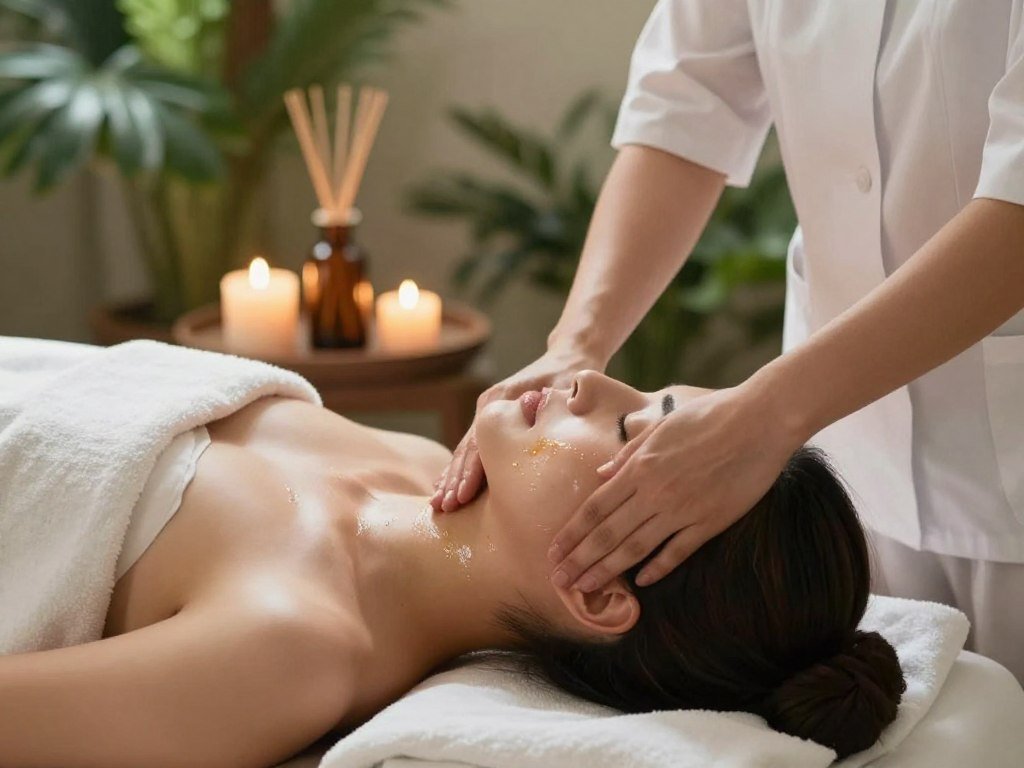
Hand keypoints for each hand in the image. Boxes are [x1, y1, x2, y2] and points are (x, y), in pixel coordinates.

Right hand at [430, 347, 602, 512]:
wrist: (569, 357)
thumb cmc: (573, 377)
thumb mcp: (571, 391)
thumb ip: (560, 414)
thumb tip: (558, 436)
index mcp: (503, 399)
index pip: (481, 442)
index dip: (471, 472)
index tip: (461, 497)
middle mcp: (489, 405)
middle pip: (467, 448)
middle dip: (454, 480)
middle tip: (443, 507)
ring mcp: (487, 411)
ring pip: (465, 450)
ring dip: (452, 477)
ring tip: (438, 503)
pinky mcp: (492, 420)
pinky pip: (471, 447)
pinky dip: (459, 467)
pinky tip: (446, 485)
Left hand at [547, 383, 804, 591]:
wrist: (761, 421)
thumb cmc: (710, 416)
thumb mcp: (661, 426)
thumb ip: (628, 453)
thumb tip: (600, 475)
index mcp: (640, 466)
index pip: (595, 507)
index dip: (571, 533)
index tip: (553, 551)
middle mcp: (655, 492)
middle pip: (608, 533)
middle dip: (580, 560)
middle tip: (559, 580)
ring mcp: (683, 510)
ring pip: (635, 547)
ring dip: (608, 570)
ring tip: (586, 588)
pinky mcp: (711, 521)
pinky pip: (677, 551)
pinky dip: (657, 568)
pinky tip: (641, 582)